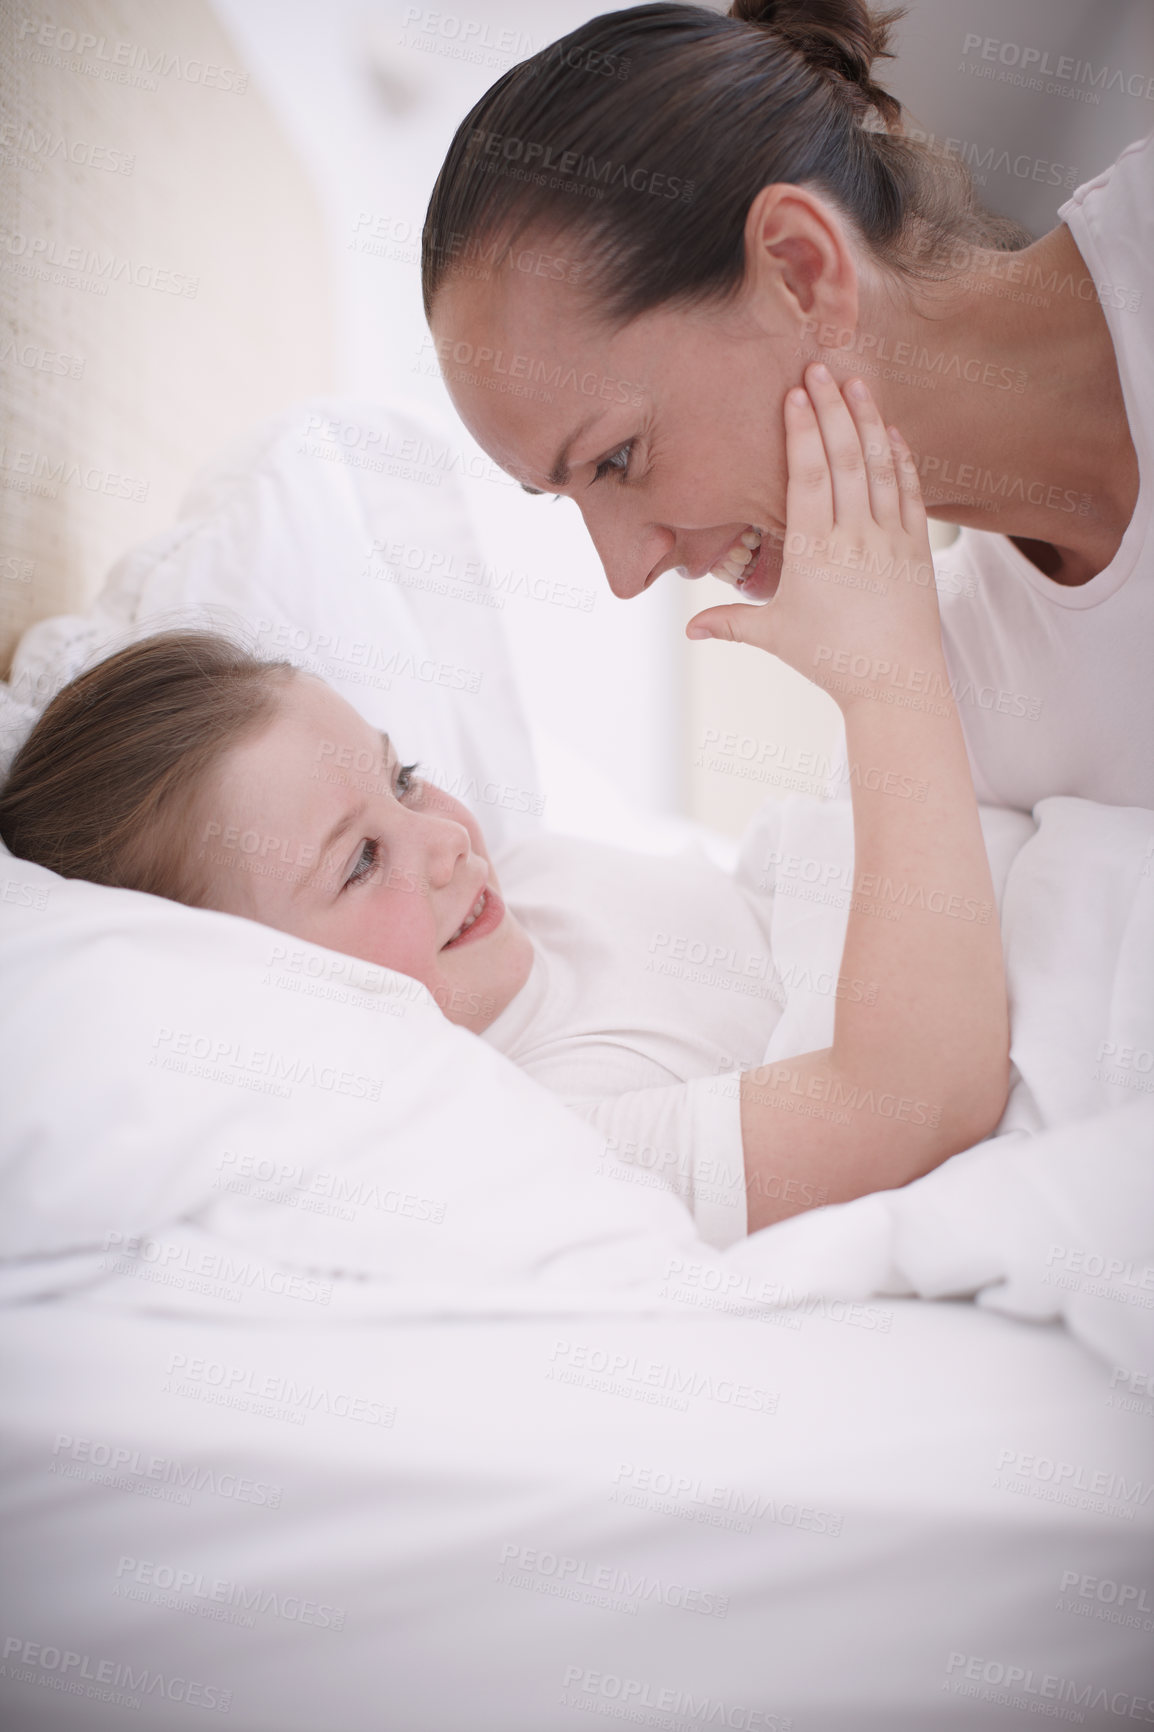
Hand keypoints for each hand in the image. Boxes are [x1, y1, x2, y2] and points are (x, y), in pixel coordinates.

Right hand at [687, 366, 941, 711]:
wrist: (895, 684)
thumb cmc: (830, 660)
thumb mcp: (774, 637)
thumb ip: (729, 624)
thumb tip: (686, 631)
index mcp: (815, 551)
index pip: (809, 476)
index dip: (803, 431)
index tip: (796, 393)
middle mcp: (855, 537)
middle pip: (844, 458)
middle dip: (832, 408)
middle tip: (821, 366)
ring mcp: (891, 539)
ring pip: (878, 467)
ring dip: (867, 421)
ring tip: (857, 384)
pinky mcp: (917, 548)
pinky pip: (909, 492)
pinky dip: (899, 458)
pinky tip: (890, 432)